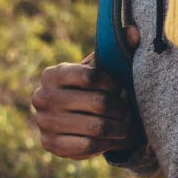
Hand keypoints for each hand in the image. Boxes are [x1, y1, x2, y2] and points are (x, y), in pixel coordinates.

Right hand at [31, 31, 142, 158]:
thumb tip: (134, 31)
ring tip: (126, 125)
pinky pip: (89, 146)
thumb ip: (118, 48)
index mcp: (52, 74)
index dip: (115, 85)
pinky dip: (108, 143)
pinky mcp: (50, 144)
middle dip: (121, 109)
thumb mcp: (102, 67)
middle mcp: (42, 97)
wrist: (74, 120)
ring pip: (97, 127)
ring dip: (119, 128)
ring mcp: (44, 122)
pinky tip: (114, 138)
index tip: (122, 90)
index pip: (93, 76)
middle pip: (99, 103)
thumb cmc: (92, 89)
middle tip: (129, 111)